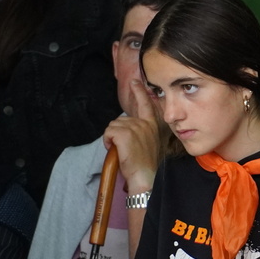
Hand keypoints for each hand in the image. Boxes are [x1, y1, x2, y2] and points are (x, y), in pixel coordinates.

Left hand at [103, 80, 160, 194]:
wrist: (145, 176)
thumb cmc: (145, 164)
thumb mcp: (148, 143)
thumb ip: (141, 132)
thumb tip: (126, 128)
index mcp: (151, 125)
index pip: (145, 104)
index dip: (139, 92)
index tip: (134, 82)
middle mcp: (144, 123)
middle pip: (120, 120)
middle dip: (117, 132)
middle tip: (124, 148)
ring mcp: (134, 127)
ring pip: (112, 126)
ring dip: (112, 138)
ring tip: (121, 151)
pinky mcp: (124, 133)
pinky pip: (108, 132)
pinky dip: (108, 142)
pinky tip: (115, 150)